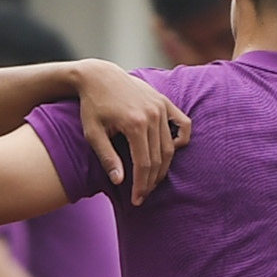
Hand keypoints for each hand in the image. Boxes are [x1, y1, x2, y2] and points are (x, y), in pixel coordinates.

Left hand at [70, 59, 190, 201]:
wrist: (99, 76)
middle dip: (152, 181)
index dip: (141, 186)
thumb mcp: (93, 133)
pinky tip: (170, 152)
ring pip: (170, 147)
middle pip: (159, 159)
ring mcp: (161, 107)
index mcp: (135, 123)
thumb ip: (107, 157)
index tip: (136, 200)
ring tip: (152, 181)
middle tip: (143, 195)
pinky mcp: (165, 101)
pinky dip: (181, 140)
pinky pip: (183, 124)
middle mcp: (152, 115)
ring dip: (163, 167)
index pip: (144, 164)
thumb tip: (120, 181)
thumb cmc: (92, 106)